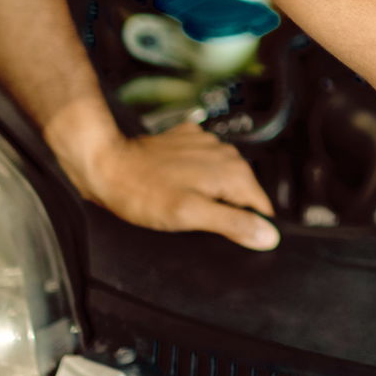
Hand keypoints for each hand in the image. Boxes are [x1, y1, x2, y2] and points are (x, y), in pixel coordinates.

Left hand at [60, 122, 279, 250]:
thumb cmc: (143, 192)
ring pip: (224, 178)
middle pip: (243, 193)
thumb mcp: (190, 216)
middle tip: (195, 221)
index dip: (247, 227)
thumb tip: (268, 235)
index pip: (261, 208)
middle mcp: (226, 153)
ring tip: (182, 202)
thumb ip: (233, 224)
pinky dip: (196, 175)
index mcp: (233, 172)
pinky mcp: (189, 140)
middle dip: (227, 209)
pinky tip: (176, 183)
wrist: (107, 164)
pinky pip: (204, 163)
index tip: (223, 235)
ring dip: (211, 192)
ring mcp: (208, 143)